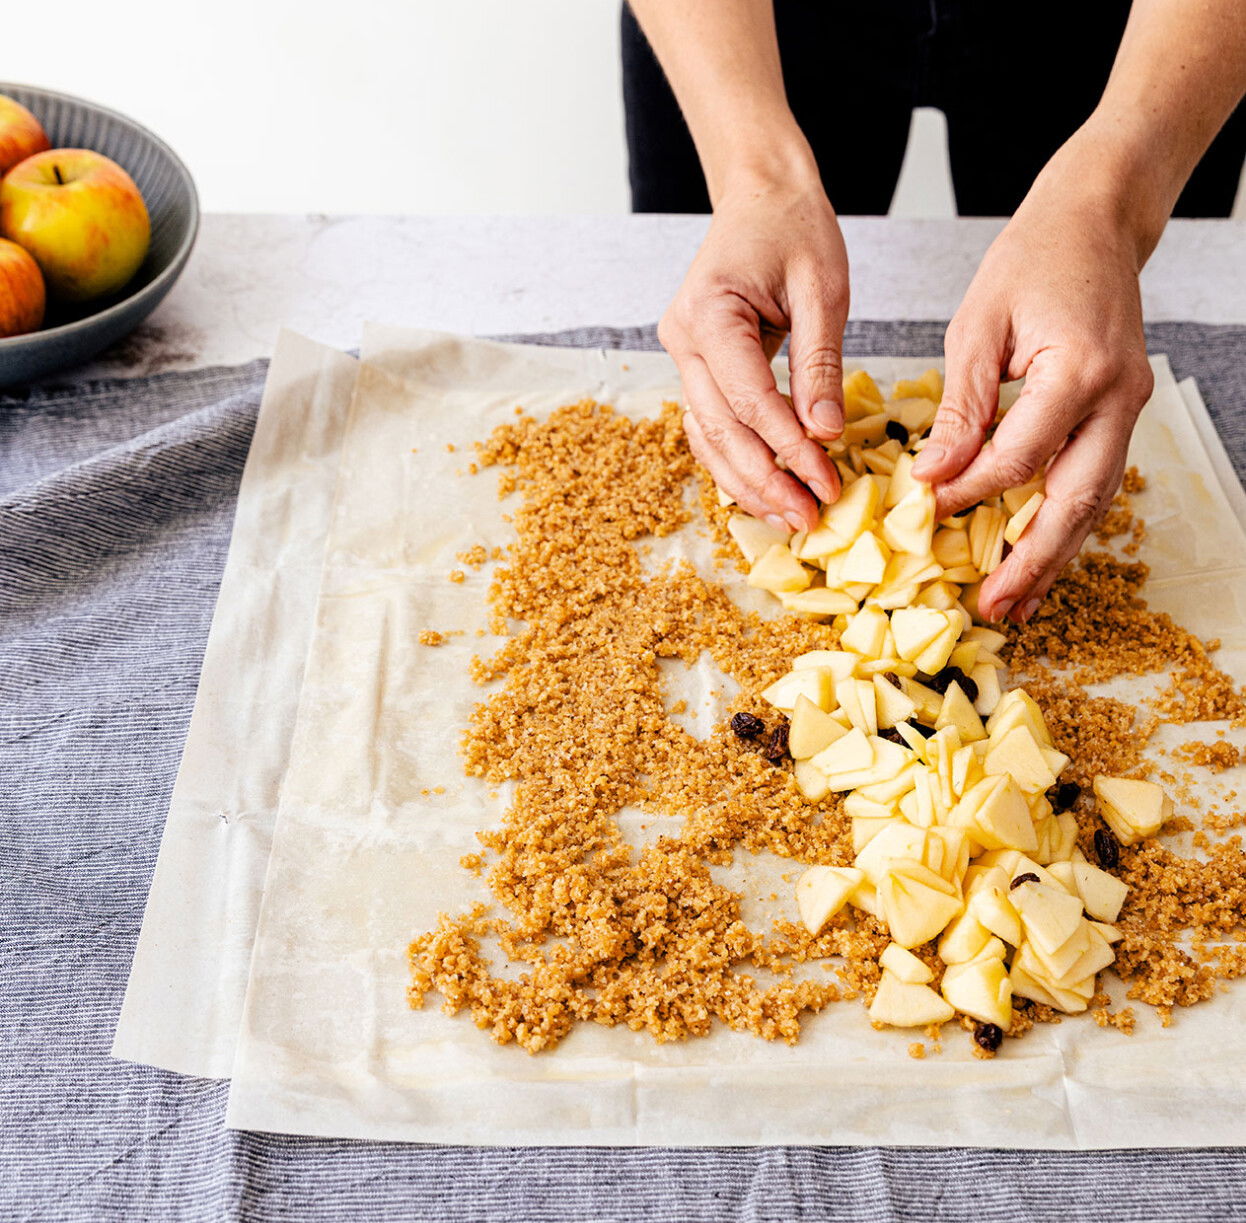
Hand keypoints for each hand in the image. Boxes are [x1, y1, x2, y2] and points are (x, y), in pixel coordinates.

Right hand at [660, 178, 848, 531]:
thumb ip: (820, 364)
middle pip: (719, 429)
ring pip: (707, 437)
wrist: (761, 196)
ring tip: (789, 518)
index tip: (825, 483)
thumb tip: (823, 434)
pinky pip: (710, 425)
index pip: (749, 399)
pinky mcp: (695, 367)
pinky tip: (766, 490)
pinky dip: (736, 460)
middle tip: (807, 519)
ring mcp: (682, 355)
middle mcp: (682, 339)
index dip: (786, 448)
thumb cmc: (795, 229)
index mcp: (708, 313)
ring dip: (746, 482)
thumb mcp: (822, 290)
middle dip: (764, 480)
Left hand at [913, 162, 1153, 623]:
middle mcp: (1117, 398)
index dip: (969, 491)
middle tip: (994, 605)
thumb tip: (933, 474)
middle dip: (1034, 559)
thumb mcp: (977, 327)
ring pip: (1094, 501)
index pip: (1018, 458)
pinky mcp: (1120, 412)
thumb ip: (960, 406)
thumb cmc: (1031, 261)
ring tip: (1018, 602)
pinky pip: (1093, 480)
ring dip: (1055, 555)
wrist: (1096, 223)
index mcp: (1078, 371)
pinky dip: (1065, 522)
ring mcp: (1128, 408)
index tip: (926, 510)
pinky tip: (1038, 553)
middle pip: (1075, 499)